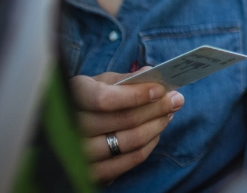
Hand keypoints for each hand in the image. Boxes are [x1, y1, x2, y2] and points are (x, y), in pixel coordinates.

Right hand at [69, 72, 184, 183]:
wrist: (71, 125)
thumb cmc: (92, 98)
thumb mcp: (102, 82)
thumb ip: (126, 80)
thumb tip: (152, 74)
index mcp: (73, 95)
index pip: (103, 99)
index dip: (135, 95)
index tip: (161, 90)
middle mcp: (70, 127)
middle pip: (121, 120)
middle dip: (155, 109)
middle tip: (176, 100)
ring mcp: (79, 153)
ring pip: (128, 142)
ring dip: (155, 126)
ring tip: (168, 114)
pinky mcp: (92, 172)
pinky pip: (127, 161)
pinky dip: (148, 146)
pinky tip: (155, 134)